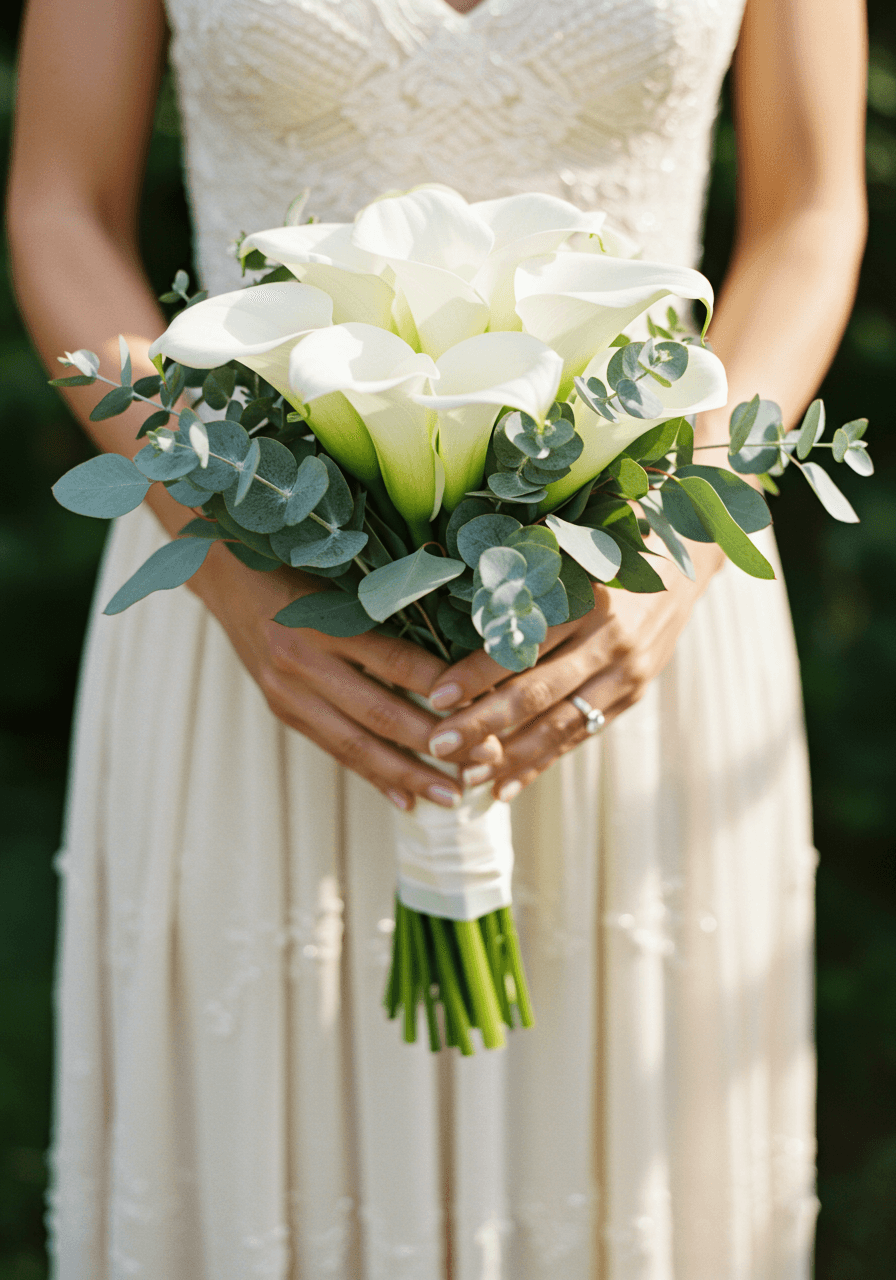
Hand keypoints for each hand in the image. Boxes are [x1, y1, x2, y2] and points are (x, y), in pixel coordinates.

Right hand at [192, 544, 503, 810]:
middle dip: (437, 744)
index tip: (489, 708)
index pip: (398, 661)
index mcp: (327, 620)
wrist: (228, 574)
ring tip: (452, 796)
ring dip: (409, 774)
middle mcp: (303, 660)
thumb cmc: (303, 567)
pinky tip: (406, 801)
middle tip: (485, 761)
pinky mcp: (283, 711)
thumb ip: (392, 611)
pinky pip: (335, 750)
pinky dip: (373, 777)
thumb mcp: (345, 578)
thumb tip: (461, 651)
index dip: (444, 688)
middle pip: (381, 713)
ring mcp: (288, 692)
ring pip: (358, 744)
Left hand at [425, 540, 724, 798]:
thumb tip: (451, 604)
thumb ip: (525, 579)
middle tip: (439, 745)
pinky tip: (506, 787)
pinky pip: (580, 736)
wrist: (683, 563)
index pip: (523, 643)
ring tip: (467, 777)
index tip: (436, 695)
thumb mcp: (570, 552)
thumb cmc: (606, 551)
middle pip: (537, 691)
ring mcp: (625, 673)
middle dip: (484, 724)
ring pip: (560, 724)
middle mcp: (608, 639)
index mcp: (585, 596)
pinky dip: (541, 763)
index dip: (478, 672)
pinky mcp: (632, 695)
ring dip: (510, 756)